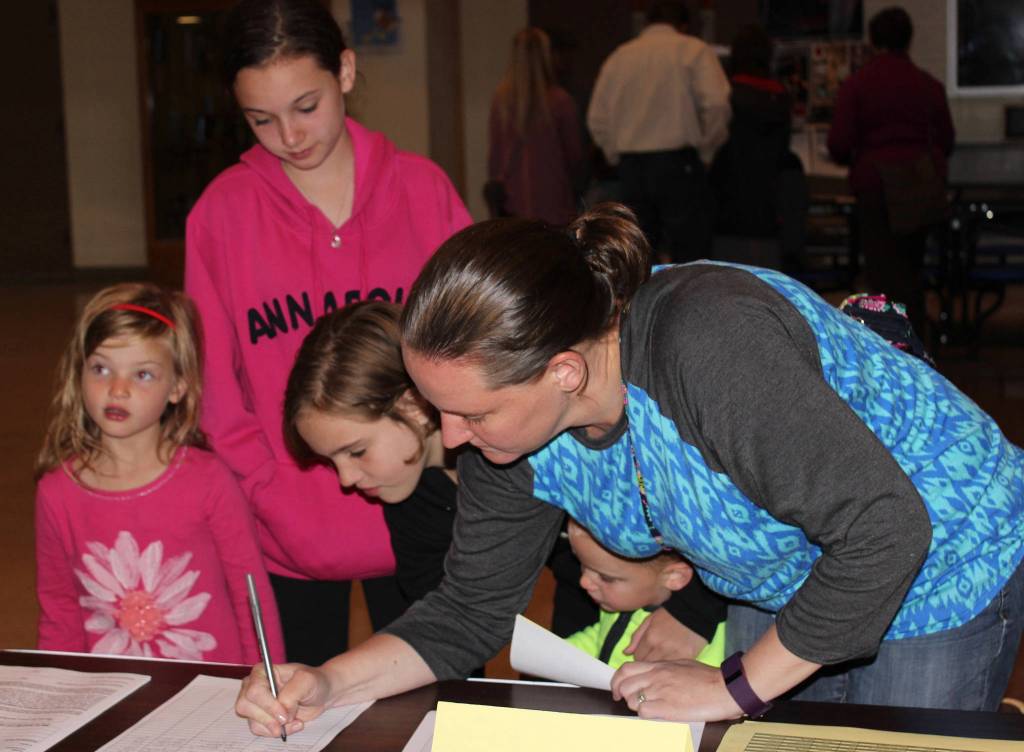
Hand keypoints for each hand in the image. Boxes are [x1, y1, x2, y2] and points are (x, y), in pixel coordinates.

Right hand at [235, 662, 330, 737]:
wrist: (321, 694)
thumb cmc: (314, 681)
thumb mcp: (307, 681)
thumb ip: (292, 694)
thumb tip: (281, 714)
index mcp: (262, 671)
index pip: (254, 690)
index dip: (268, 705)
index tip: (284, 714)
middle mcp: (254, 686)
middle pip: (245, 707)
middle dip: (268, 718)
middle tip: (287, 720)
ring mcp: (256, 703)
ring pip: (253, 721)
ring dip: (275, 726)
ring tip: (294, 721)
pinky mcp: (261, 717)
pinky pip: (260, 730)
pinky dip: (276, 731)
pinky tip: (292, 724)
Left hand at [611, 659, 742, 721]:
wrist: (724, 687)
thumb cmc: (707, 677)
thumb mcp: (681, 665)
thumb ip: (664, 669)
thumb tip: (653, 674)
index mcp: (659, 665)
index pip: (626, 669)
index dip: (617, 681)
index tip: (617, 689)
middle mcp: (656, 677)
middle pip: (624, 686)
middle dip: (623, 696)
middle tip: (629, 703)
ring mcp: (660, 691)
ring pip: (631, 700)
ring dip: (637, 707)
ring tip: (649, 709)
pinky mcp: (667, 708)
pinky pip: (643, 712)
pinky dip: (646, 716)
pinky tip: (657, 716)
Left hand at [623, 607, 708, 661]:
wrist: (693, 612)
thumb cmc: (669, 615)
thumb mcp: (649, 620)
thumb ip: (636, 637)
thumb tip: (625, 652)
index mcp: (650, 638)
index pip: (637, 658)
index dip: (639, 657)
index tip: (644, 655)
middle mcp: (660, 648)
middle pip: (647, 665)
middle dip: (646, 664)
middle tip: (652, 659)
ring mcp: (674, 654)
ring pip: (659, 669)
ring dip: (658, 668)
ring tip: (660, 662)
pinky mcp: (686, 658)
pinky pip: (673, 669)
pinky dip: (669, 668)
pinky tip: (670, 663)